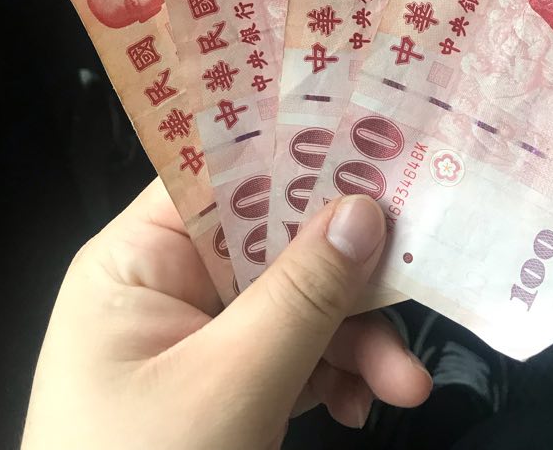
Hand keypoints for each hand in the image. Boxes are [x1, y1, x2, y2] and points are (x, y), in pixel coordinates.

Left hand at [21, 180, 430, 449]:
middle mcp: (166, 285)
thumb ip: (301, 294)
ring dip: (355, 337)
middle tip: (415, 271)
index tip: (373, 148)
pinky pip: (292, 353)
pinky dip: (333, 374)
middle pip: (271, 241)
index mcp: (138, 259)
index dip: (296, 155)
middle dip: (345, 271)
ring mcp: (198, 339)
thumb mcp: (229, 383)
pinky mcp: (225, 386)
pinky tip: (363, 403)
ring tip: (403, 382)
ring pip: (294, 302)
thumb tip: (364, 210)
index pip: (220, 176)